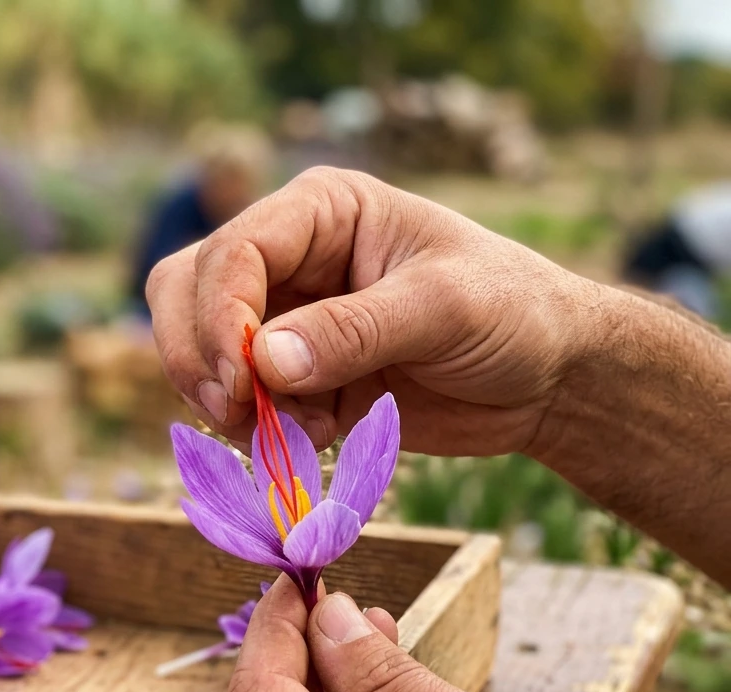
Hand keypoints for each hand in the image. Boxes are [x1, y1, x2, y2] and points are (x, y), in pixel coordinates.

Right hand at [147, 167, 602, 455]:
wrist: (547, 378)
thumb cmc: (512, 313)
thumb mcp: (443, 309)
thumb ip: (353, 331)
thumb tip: (264, 364)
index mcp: (321, 213)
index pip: (232, 252)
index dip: (218, 317)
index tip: (239, 382)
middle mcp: (290, 258)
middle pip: (186, 292)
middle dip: (200, 356)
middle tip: (236, 412)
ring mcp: (286, 318)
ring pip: (201, 351)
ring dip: (229, 400)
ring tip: (294, 431)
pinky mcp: (295, 377)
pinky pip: (240, 403)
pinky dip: (260, 430)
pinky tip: (320, 436)